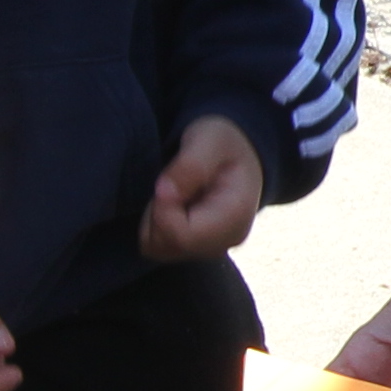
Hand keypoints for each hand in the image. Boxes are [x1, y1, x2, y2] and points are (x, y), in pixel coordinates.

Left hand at [137, 113, 265, 261]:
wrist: (237, 154)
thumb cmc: (224, 143)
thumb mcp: (211, 140)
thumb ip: (191, 164)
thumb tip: (164, 192)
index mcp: (235, 216)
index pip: (183, 236)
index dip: (162, 210)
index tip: (164, 182)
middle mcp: (226, 241)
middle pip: (169, 244)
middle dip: (157, 213)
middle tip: (171, 183)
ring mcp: (210, 249)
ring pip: (157, 249)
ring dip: (153, 218)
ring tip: (172, 191)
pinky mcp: (195, 250)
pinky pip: (156, 248)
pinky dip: (154, 226)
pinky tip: (170, 204)